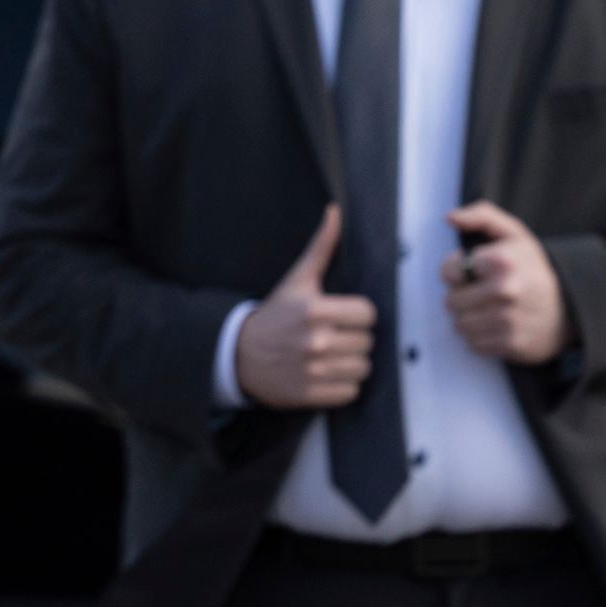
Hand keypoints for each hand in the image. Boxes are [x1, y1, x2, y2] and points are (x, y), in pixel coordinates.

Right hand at [234, 205, 376, 407]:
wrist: (237, 355)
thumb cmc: (274, 316)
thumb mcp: (296, 280)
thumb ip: (322, 247)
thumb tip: (335, 212)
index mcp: (315, 310)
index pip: (368, 314)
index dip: (358, 315)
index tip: (342, 317)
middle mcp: (315, 341)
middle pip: (368, 343)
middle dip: (354, 340)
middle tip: (334, 337)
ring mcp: (312, 370)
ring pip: (363, 369)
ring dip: (351, 364)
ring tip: (331, 357)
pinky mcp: (309, 394)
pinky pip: (350, 392)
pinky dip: (342, 387)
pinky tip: (325, 374)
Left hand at [442, 200, 572, 365]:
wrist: (571, 307)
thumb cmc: (534, 269)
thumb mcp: (514, 234)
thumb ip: (482, 216)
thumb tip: (450, 217)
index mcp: (503, 261)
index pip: (450, 270)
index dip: (458, 271)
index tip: (475, 271)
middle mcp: (505, 290)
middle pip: (451, 301)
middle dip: (463, 297)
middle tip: (485, 292)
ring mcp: (508, 320)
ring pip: (459, 325)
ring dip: (470, 319)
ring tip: (492, 309)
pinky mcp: (510, 344)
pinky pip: (473, 345)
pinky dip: (482, 337)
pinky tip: (499, 325)